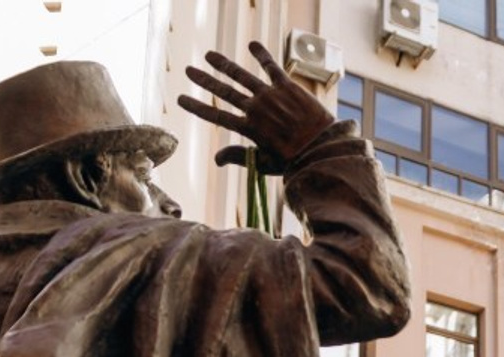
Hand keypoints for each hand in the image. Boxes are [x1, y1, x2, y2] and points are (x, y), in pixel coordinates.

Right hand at [178, 41, 332, 171]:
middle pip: (224, 91)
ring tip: (209, 55)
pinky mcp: (287, 86)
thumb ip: (240, 157)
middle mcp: (256, 108)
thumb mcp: (265, 163)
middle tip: (189, 70)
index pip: (216, 116)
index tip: (181, 99)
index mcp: (249, 129)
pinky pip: (271, 67)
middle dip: (205, 80)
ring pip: (241, 76)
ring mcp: (270, 95)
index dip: (198, 107)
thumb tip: (216, 160)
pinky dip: (262, 55)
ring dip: (224, 64)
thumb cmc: (295, 161)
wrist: (322, 150)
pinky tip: (252, 44)